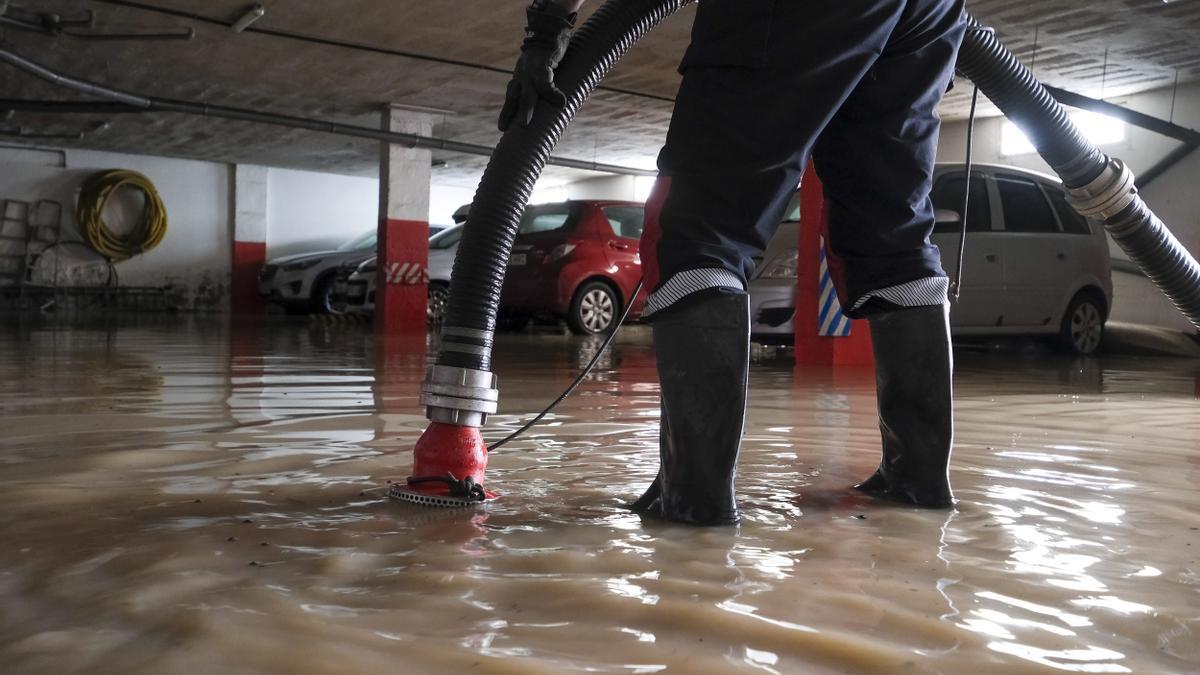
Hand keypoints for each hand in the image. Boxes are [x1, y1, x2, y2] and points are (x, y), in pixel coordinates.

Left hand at [497, 5, 574, 131]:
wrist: (548, 32)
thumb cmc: (544, 56)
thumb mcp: (536, 71)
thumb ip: (537, 87)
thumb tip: (549, 106)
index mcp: (519, 79)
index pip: (510, 98)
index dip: (506, 112)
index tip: (501, 127)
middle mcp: (522, 76)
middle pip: (514, 97)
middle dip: (509, 113)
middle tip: (503, 128)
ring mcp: (532, 71)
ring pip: (528, 92)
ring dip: (526, 108)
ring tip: (525, 123)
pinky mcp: (543, 65)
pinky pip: (547, 82)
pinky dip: (553, 93)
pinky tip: (561, 102)